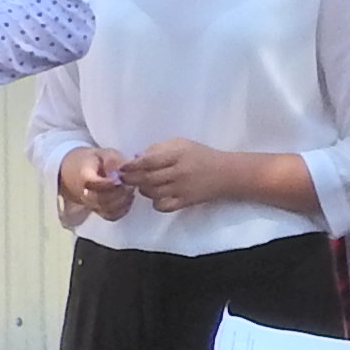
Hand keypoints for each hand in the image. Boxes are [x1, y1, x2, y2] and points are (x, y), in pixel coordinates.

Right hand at [54, 146, 134, 223]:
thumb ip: (112, 160)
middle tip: (130, 185)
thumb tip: (120, 173)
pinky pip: (111, 216)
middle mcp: (84, 193)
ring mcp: (90, 204)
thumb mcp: (102, 153)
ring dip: (122, 202)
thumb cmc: (93, 160)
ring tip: (130, 190)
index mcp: (82, 175)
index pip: (93, 184)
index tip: (120, 179)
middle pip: (100, 200)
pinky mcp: (98, 210)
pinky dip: (122, 210)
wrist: (77, 170)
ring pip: (106, 210)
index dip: (109, 184)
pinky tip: (128, 199)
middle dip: (119, 193)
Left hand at [121, 139, 268, 212]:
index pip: (148, 161)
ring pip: (152, 192)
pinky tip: (157, 195)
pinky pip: (162, 206)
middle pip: (147, 178)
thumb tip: (136, 158)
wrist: (227, 174)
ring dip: (142, 189)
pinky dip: (155, 202)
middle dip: (131, 179)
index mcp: (177, 155)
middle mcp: (179, 172)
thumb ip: (158, 149)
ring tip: (142, 184)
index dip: (132, 165)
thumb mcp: (181, 144)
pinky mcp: (185, 202)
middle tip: (124, 178)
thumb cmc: (201, 155)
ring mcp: (182, 189)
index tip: (122, 167)